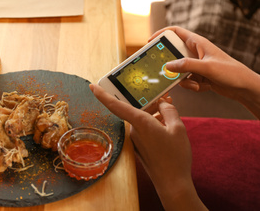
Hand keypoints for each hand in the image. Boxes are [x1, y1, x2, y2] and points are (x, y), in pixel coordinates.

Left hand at [89, 84, 206, 209]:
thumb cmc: (175, 157)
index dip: (102, 95)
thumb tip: (163, 104)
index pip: (116, 106)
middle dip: (148, 101)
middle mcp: (134, 130)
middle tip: (164, 96)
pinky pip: (144, 128)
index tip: (92, 86)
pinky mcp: (140, 145)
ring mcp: (137, 139)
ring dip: (153, 112)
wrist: (172, 183)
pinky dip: (153, 122)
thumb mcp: (178, 128)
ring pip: (141, 118)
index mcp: (140, 123)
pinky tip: (166, 123)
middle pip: (136, 109)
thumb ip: (169, 111)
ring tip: (170, 108)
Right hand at [150, 27, 259, 118]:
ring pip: (179, 71)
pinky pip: (187, 80)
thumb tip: (168, 65)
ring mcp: (197, 65)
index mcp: (197, 43)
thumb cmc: (231, 72)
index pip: (175, 32)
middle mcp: (196, 52)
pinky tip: (203, 87)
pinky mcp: (199, 76)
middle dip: (172, 66)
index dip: (161, 34)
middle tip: (167, 72)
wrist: (244, 88)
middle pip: (174, 55)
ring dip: (184, 80)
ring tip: (196, 84)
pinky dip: (192, 86)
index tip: (150, 41)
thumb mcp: (206, 68)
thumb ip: (186, 66)